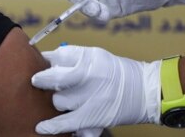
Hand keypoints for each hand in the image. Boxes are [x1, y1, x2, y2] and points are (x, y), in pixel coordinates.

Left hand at [31, 45, 160, 135]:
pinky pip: (66, 122)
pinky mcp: (92, 116)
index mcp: (89, 57)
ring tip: (68, 99)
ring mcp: (90, 97)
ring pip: (59, 101)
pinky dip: (52, 126)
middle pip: (54, 78)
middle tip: (39, 81)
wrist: (146, 91)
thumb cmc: (118, 72)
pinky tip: (41, 127)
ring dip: (59, 101)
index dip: (47, 61)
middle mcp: (88, 75)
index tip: (44, 65)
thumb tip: (47, 61)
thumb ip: (74, 58)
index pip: (57, 56)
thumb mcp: (97, 56)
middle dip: (44, 80)